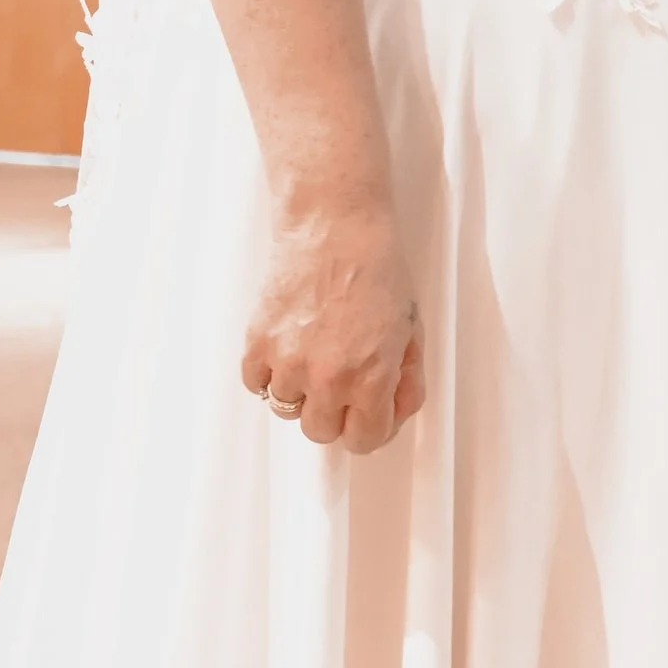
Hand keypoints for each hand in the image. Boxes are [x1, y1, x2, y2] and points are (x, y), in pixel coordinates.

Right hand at [242, 206, 424, 452]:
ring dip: (299, 391)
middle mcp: (326, 378)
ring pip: (285, 409)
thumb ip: (405, 381)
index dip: (369, 427)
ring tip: (312, 354)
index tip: (367, 411)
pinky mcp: (257, 341)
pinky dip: (268, 374)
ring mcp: (287, 361)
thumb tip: (392, 414)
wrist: (334, 226)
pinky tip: (287, 348)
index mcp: (371, 378)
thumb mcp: (411, 330)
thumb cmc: (378, 270)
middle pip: (320, 432)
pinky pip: (255, 384)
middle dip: (333, 412)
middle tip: (340, 380)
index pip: (363, 441)